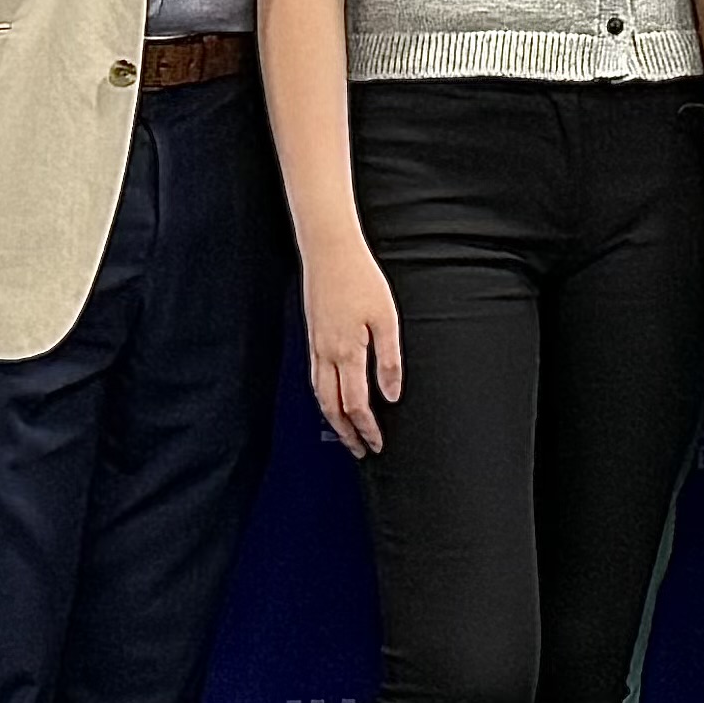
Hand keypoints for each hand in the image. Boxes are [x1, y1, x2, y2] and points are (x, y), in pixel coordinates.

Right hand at [302, 235, 404, 456]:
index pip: (356, 404)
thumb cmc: (360, 279)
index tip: (376, 444)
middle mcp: (325, 355)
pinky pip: (315, 378)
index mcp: (346, 353)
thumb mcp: (386, 319)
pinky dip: (323, 398)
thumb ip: (389, 360)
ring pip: (320, 395)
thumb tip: (391, 393)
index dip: (367, 428)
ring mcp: (315, 347)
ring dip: (332, 419)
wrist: (329, 252)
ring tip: (347, 433)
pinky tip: (332, 400)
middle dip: (346, 433)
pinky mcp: (313, 337)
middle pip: (332, 407)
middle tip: (360, 450)